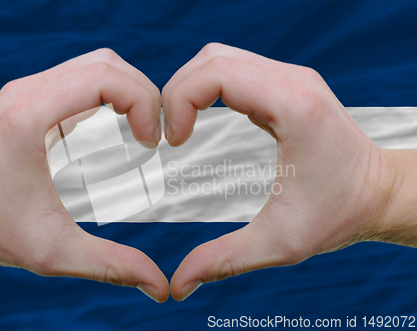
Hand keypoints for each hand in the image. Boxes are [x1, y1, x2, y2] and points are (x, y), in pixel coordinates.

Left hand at [0, 49, 168, 302]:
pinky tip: (121, 124)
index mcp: (30, 116)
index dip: (143, 102)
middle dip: (143, 94)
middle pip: (106, 64)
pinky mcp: (34, 97)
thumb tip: (159, 286)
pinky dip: (113, 93)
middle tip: (155, 138)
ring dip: (129, 91)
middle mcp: (28, 92)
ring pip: (97, 64)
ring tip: (143, 130)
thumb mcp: (54, 253)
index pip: (104, 77)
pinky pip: (84, 77)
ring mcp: (29, 90)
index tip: (152, 143)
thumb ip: (111, 266)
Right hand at [163, 43, 405, 300]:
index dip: (179, 100)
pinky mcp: (287, 85)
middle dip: (177, 92)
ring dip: (190, 87)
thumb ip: (224, 260)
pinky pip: (235, 69)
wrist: (380, 194)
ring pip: (220, 58)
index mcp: (293, 107)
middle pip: (212, 59)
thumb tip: (178, 286)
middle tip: (168, 136)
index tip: (172, 143)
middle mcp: (293, 81)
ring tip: (180, 127)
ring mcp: (291, 78)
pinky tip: (201, 118)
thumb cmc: (339, 215)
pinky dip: (207, 87)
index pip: (217, 73)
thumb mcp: (280, 243)